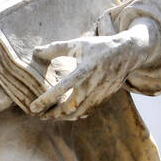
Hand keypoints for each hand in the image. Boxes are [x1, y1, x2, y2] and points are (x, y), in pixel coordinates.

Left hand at [29, 23, 159, 119]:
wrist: (128, 53)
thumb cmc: (99, 47)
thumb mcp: (78, 43)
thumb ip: (56, 48)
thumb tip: (35, 52)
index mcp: (85, 70)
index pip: (61, 89)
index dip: (46, 100)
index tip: (32, 107)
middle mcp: (93, 84)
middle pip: (69, 107)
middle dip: (52, 114)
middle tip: (39, 115)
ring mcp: (100, 93)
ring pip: (78, 112)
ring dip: (62, 116)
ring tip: (49, 116)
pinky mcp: (105, 98)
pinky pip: (87, 110)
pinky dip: (75, 114)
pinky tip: (66, 113)